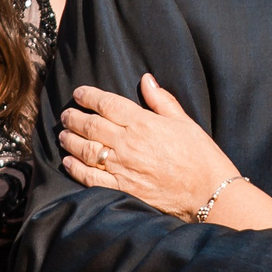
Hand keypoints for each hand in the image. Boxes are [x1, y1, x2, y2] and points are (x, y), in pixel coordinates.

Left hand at [60, 76, 243, 221]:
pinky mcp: (122, 189)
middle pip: (90, 126)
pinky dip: (76, 168)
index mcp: (143, 123)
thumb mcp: (185, 122)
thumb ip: (162, 101)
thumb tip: (146, 80)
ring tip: (63, 135)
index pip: (107, 104)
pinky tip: (68, 162)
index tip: (79, 93)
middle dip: (74, 118)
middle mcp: (128, 143)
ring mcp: (122, 167)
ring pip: (86, 150)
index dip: (89, 96)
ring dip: (70, 140)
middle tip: (66, 115)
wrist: (208, 192)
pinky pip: (90, 177)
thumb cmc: (201, 156)